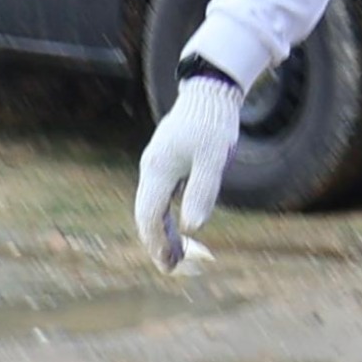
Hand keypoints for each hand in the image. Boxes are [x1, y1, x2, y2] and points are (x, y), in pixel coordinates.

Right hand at [133, 76, 243, 271]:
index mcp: (158, 170)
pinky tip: (181, 231)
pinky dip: (169, 219)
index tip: (170, 265)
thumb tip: (194, 227)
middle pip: (147, 216)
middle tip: (176, 269)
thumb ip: (203, 190)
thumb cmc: (213, 123)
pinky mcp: (167, 166)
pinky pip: (162, 199)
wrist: (210, 92)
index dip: (157, 243)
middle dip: (159, 244)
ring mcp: (157, 168)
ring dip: (165, 234)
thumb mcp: (213, 157)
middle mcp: (151, 171)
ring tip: (179, 258)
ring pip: (154, 209)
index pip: (149, 215)